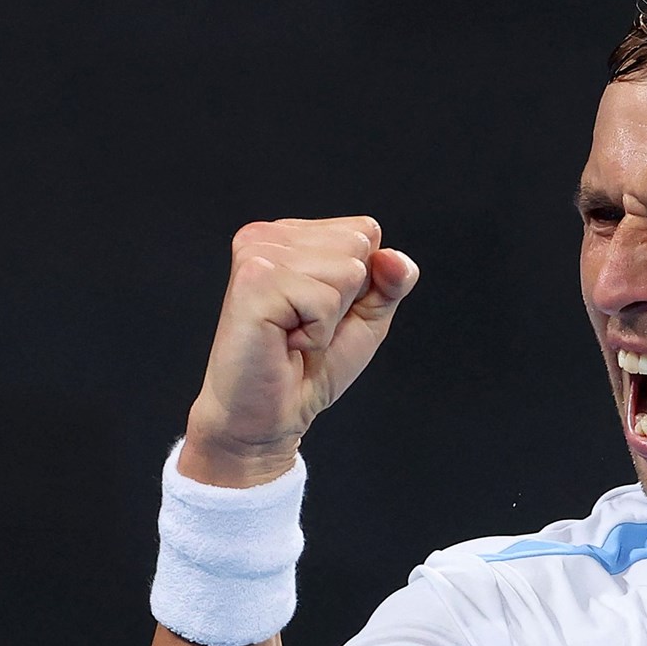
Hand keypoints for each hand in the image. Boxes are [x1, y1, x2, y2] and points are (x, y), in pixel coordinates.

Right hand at [182, 216, 419, 486]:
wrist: (272, 413)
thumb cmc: (311, 365)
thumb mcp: (367, 316)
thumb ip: (391, 281)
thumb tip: (393, 257)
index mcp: (292, 235)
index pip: (366, 231)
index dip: (363, 283)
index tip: (324, 311)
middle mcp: (269, 236)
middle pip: (359, 245)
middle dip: (347, 299)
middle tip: (306, 326)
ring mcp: (257, 254)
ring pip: (346, 271)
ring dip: (330, 318)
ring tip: (295, 333)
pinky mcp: (253, 281)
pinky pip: (324, 300)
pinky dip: (316, 333)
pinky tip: (286, 341)